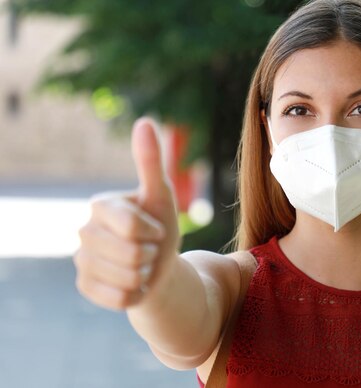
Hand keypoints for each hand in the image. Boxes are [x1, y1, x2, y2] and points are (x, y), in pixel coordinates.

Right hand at [74, 118, 179, 309]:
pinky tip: (134, 283)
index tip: (155, 228)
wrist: (157, 266)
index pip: (132, 226)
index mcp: (100, 205)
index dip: (154, 231)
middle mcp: (84, 230)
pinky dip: (136, 294)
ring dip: (145, 274)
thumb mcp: (161, 196)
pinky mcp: (85, 286)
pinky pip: (120, 298)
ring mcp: (81, 260)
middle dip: (151, 254)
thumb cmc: (160, 227)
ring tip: (142, 264)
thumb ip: (150, 162)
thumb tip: (145, 121)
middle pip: (132, 254)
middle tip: (149, 249)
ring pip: (127, 277)